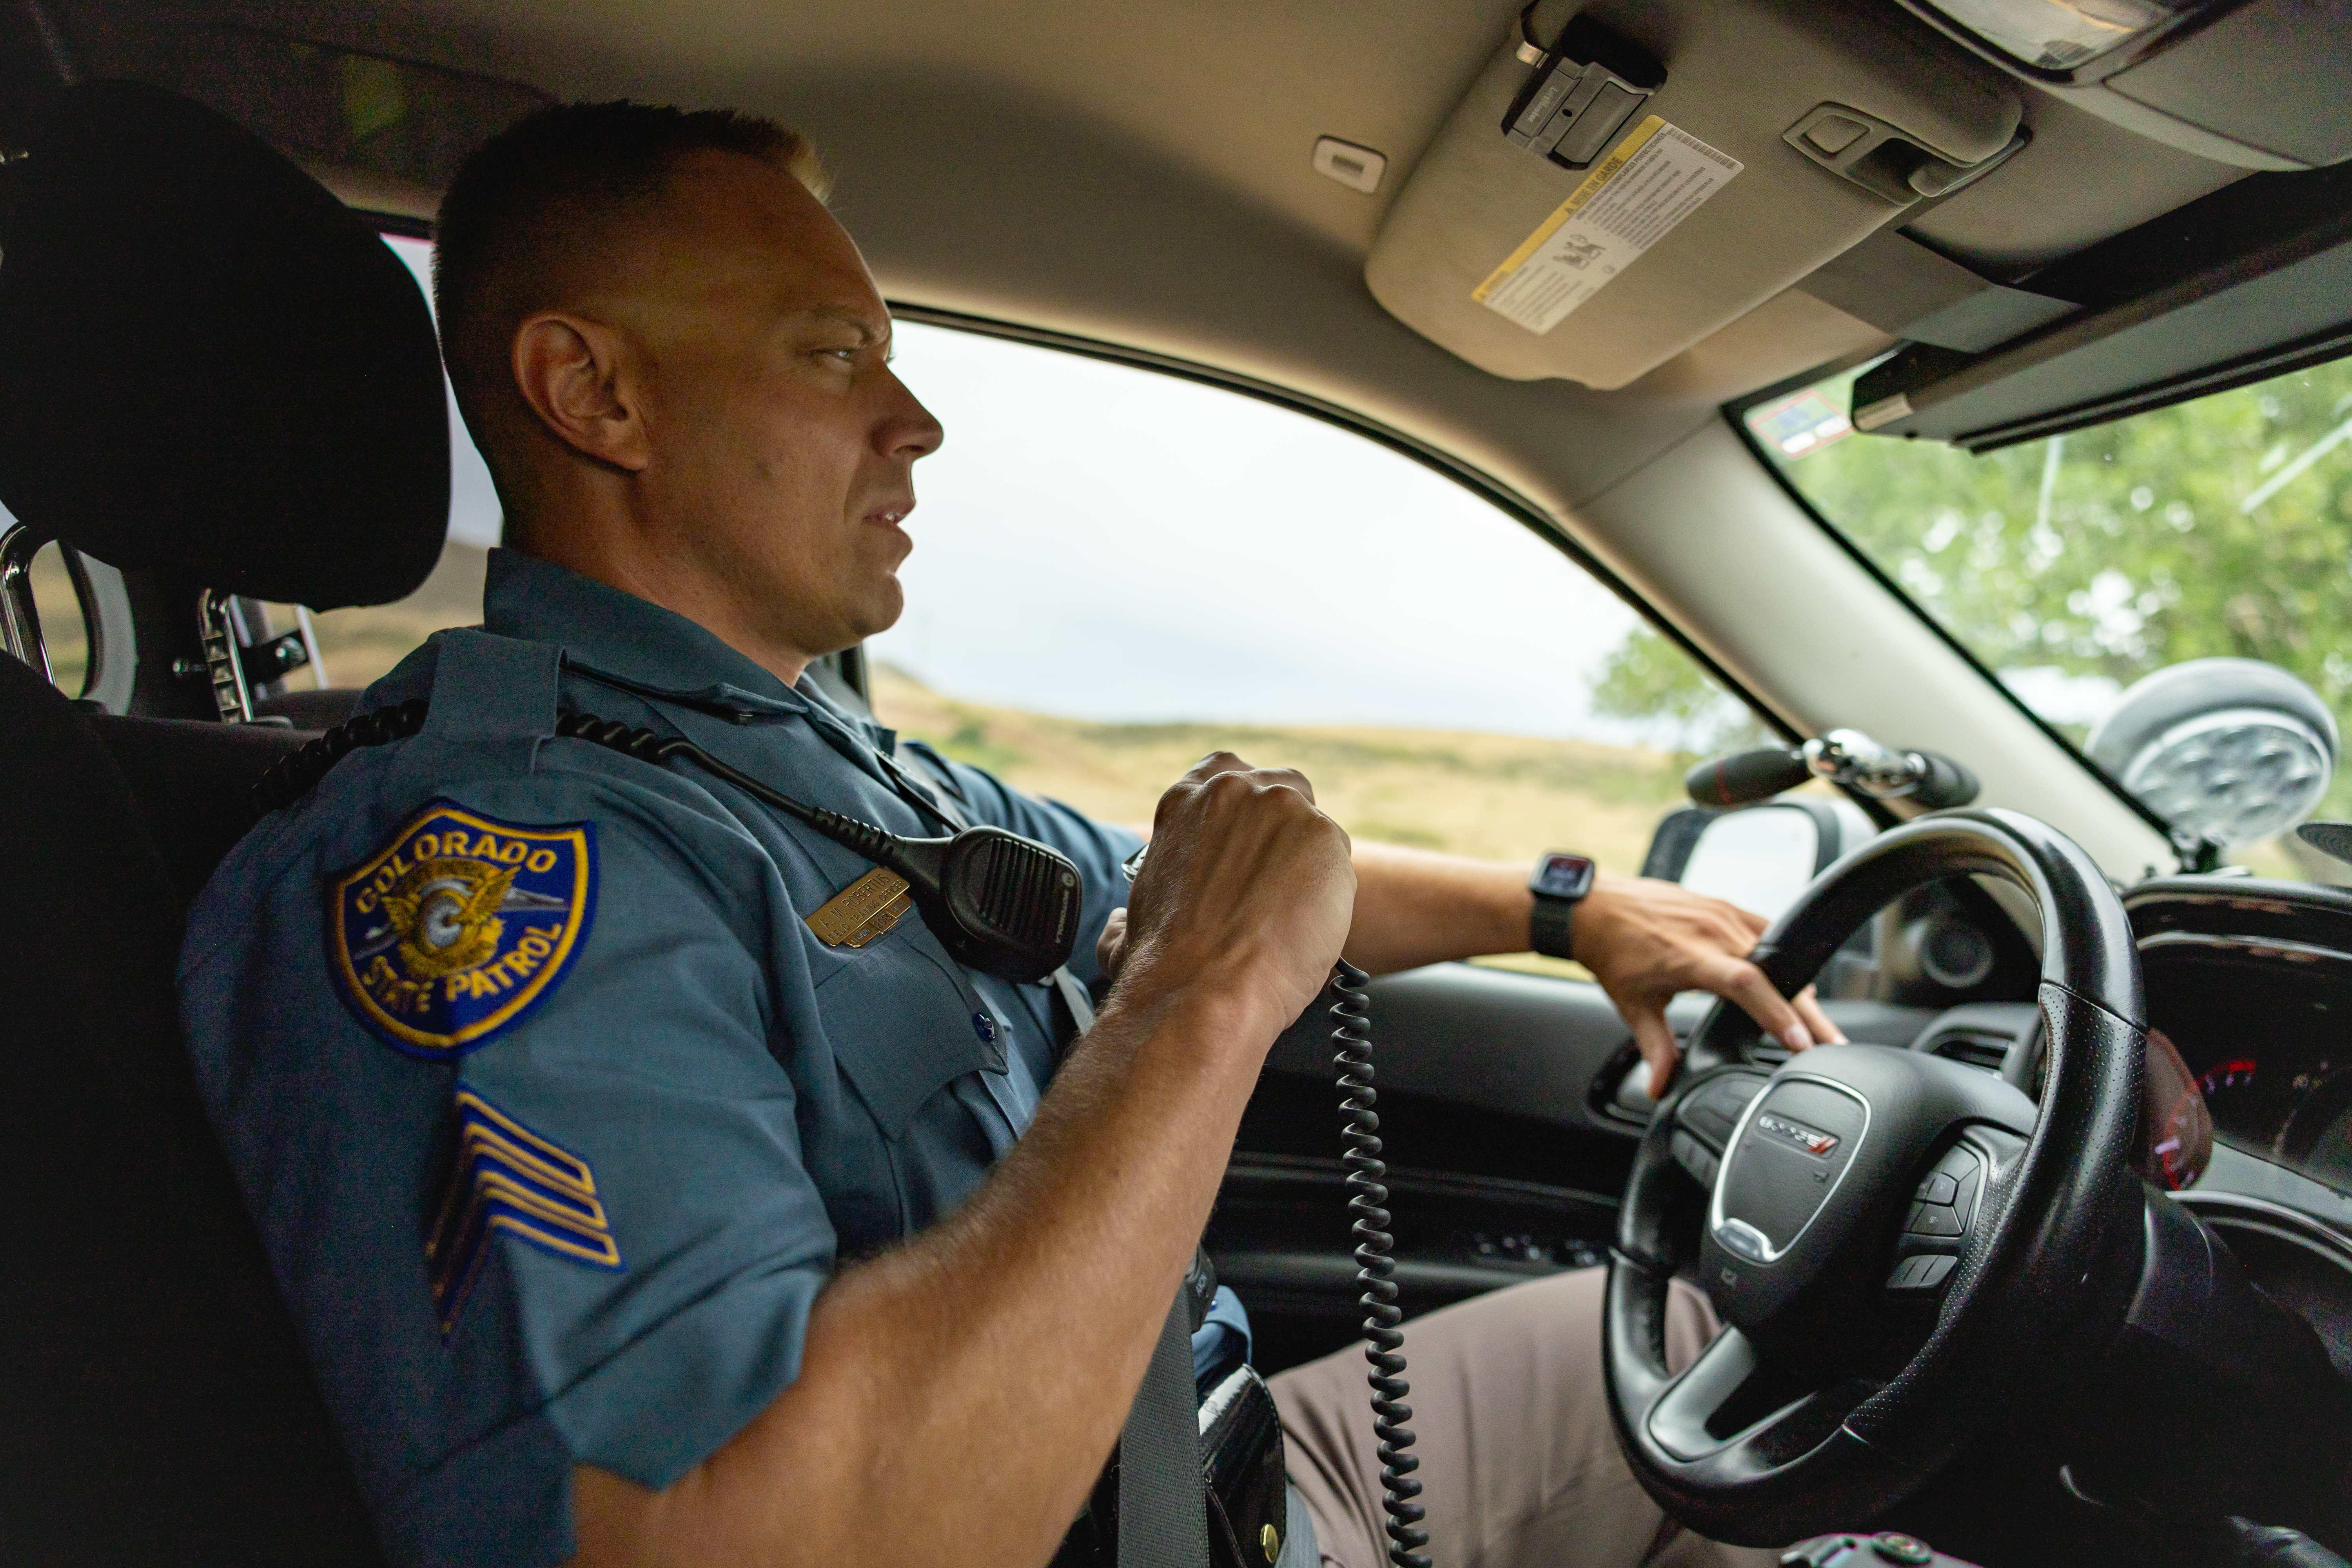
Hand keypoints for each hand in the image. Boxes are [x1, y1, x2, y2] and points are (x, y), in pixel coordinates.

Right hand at [1098, 752, 1353, 1034]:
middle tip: (1280, 877)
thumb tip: (1120, 925)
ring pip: (1314, 826)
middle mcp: (1232, 792)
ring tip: (1293, 913)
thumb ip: (1128, 915)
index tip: (1251, 831)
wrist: (1205, 990)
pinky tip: (1311, 925)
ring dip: (1310, 863)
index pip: (1226, 771)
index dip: (1246, 803)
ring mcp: (1281, 808)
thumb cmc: (1163, 969)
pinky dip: (1332, 893)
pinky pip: (1338, 861)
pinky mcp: (1323, 835)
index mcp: (1184, 803)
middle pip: (1281, 787)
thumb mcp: (1127, 929)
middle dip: (1285, 827)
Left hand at [1572, 873, 1843, 1098]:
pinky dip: (1780, 958)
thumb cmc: (1612, 952)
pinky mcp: (1725, 905)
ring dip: (1798, 987)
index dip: (1777, 1013)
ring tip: (1817, 1023)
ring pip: (1776, 953)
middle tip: (1833, 1043)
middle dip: (1808, 1012)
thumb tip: (1659, 1087)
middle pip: (1775, 973)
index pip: (1746, 986)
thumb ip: (1654, 1048)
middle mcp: (1712, 932)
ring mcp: (1722, 914)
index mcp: (1690, 958)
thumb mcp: (1633, 1006)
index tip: (1802, 1041)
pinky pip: (1766, 931)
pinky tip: (1792, 983)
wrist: (1594, 908)